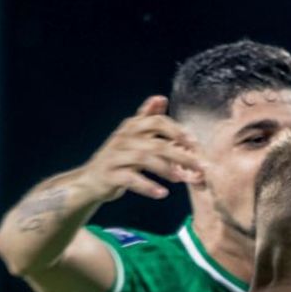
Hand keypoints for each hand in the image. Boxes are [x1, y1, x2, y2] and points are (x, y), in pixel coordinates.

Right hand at [76, 96, 202, 202]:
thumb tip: (160, 98)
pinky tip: (162, 193)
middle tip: (199, 165)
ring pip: (144, 159)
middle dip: (180, 154)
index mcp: (132, 127)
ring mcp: (115, 156)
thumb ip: (147, 118)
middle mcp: (123, 138)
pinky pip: (131, 179)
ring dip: (166, 169)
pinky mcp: (110, 174)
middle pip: (155, 142)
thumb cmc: (118, 157)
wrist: (91, 179)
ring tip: (181, 179)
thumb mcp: (132, 136)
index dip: (176, 131)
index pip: (157, 122)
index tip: (194, 142)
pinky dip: (148, 186)